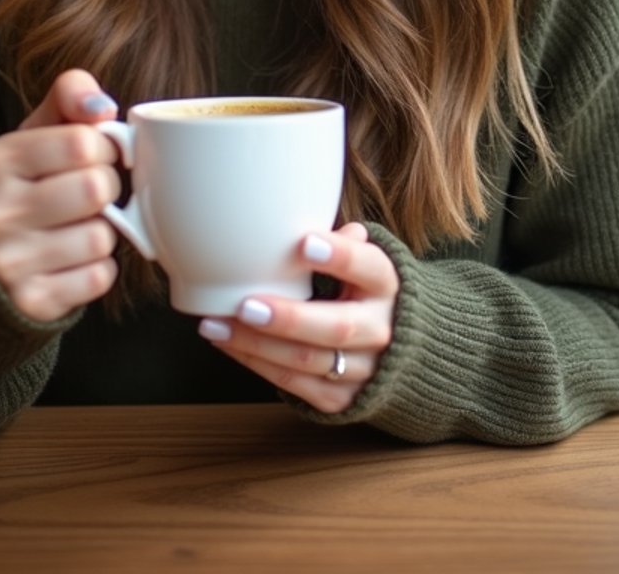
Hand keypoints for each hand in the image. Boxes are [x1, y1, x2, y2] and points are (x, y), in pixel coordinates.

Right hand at [0, 69, 121, 322]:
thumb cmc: (23, 183)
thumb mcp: (34, 132)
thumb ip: (69, 97)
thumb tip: (102, 107)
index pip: (83, 142)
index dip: (103, 147)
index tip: (92, 154)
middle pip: (97, 188)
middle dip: (107, 188)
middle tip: (90, 192)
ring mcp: (9, 263)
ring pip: (101, 237)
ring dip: (102, 232)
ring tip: (76, 226)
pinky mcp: (30, 302)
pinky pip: (99, 277)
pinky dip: (96, 268)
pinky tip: (71, 260)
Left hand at [197, 222, 398, 412]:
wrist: (403, 353)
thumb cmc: (365, 292)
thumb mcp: (364, 263)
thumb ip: (340, 242)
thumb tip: (308, 219)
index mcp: (387, 286)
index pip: (369, 267)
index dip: (340, 256)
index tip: (303, 242)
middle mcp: (382, 330)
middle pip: (337, 327)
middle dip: (288, 318)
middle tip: (245, 304)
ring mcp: (364, 370)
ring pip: (308, 361)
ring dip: (257, 344)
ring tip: (216, 325)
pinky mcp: (342, 399)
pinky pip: (295, 384)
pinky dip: (258, 364)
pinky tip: (229, 344)